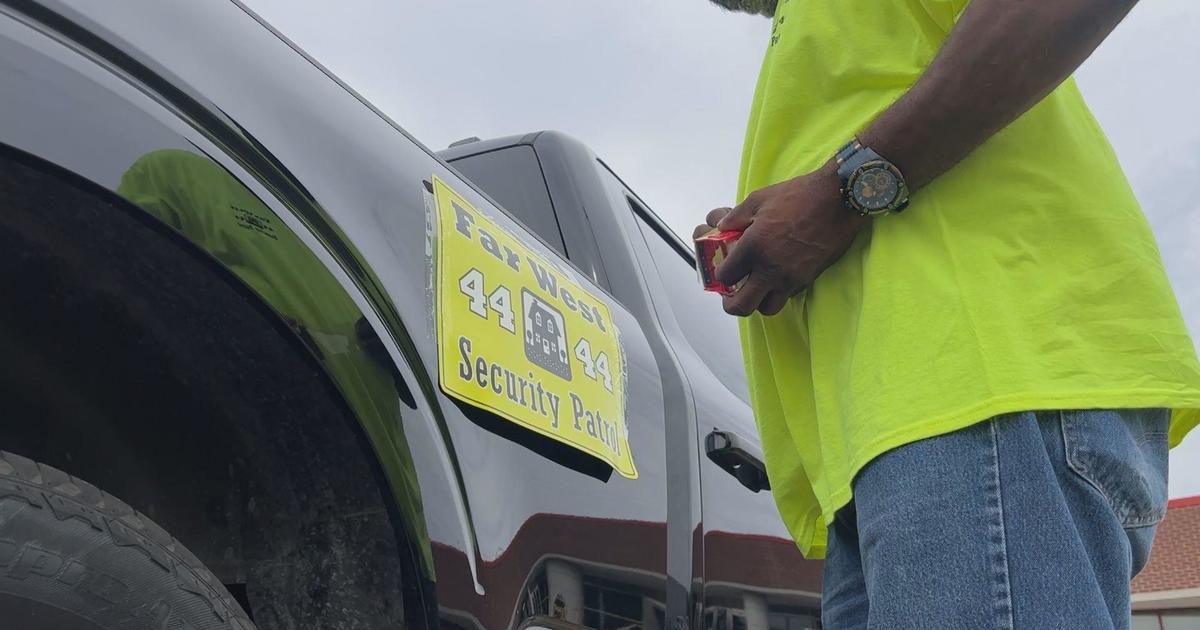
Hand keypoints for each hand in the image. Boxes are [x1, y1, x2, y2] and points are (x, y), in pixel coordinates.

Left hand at [695, 160, 867, 316]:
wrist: (838, 200)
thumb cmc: (798, 196)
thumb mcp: (758, 199)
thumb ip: (734, 217)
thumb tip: (720, 226)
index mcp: (753, 248)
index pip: (725, 277)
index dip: (719, 274)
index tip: (722, 268)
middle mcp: (770, 269)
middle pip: (742, 306)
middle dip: (732, 303)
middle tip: (731, 293)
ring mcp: (791, 278)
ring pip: (767, 308)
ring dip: (758, 301)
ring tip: (757, 286)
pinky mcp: (808, 279)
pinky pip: (788, 296)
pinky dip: (779, 291)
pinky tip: (778, 275)